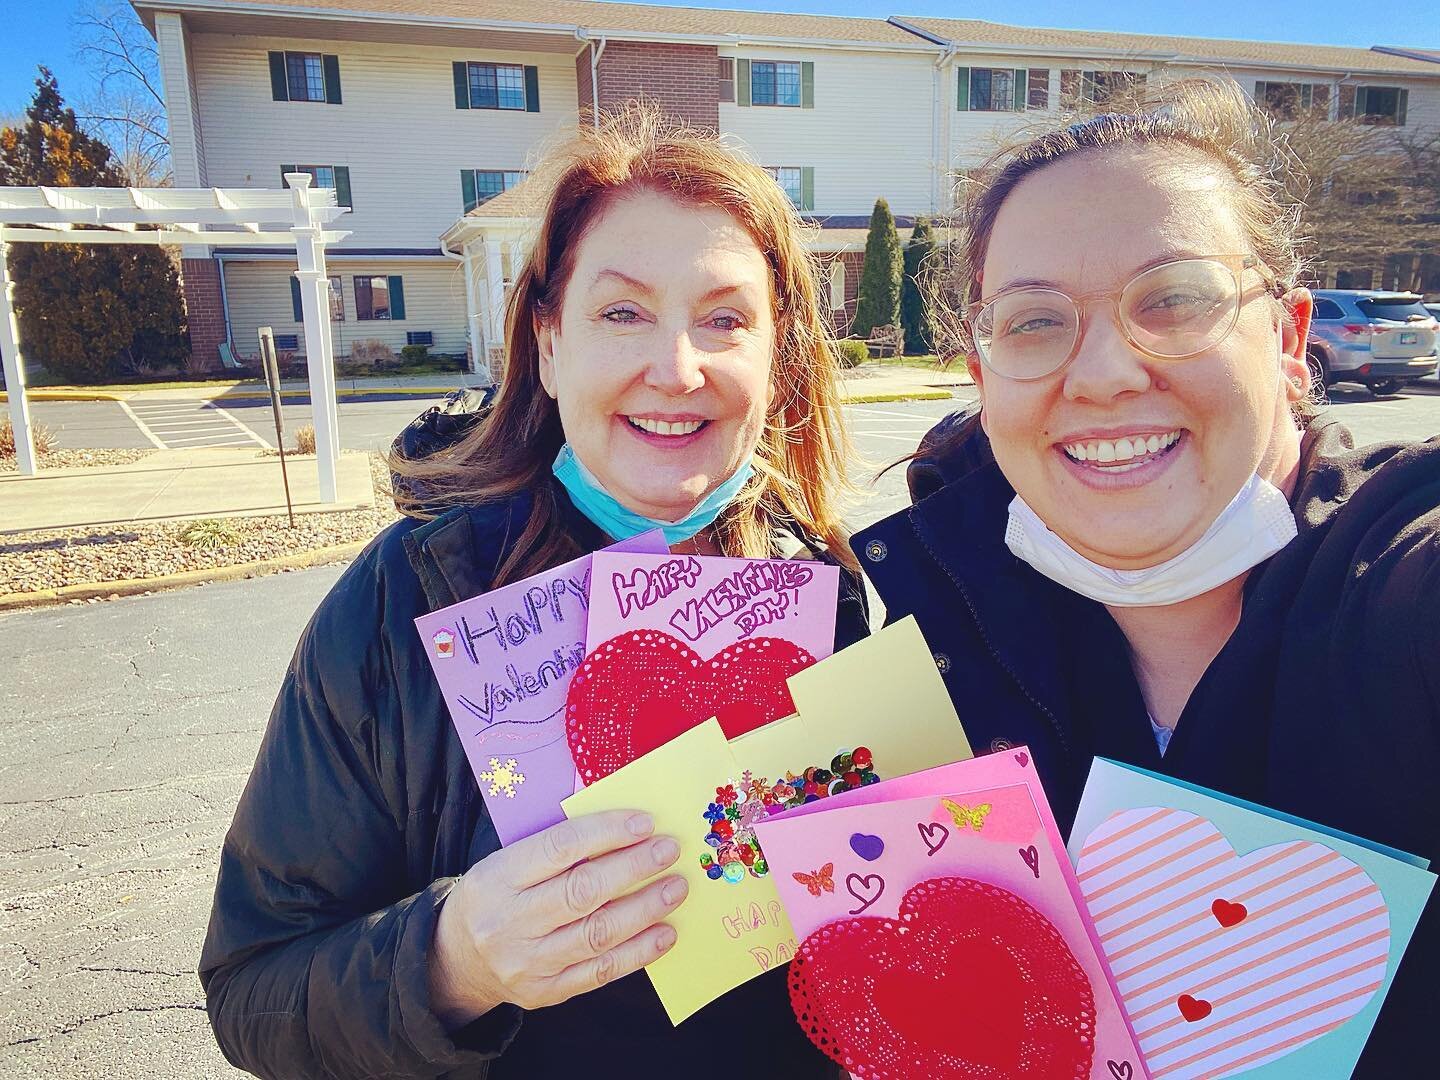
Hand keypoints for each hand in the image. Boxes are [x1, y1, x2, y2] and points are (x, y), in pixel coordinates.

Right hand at [428, 810, 685, 1024]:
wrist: (455, 959)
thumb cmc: (496, 895)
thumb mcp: (506, 861)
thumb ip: (554, 847)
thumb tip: (622, 827)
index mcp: (497, 877)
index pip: (558, 848)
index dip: (606, 833)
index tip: (645, 823)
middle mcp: (509, 922)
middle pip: (581, 892)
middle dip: (633, 869)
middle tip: (669, 851)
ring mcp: (526, 963)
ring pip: (595, 935)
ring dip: (644, 910)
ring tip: (675, 889)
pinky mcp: (545, 992)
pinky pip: (599, 973)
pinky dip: (637, 953)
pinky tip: (664, 934)